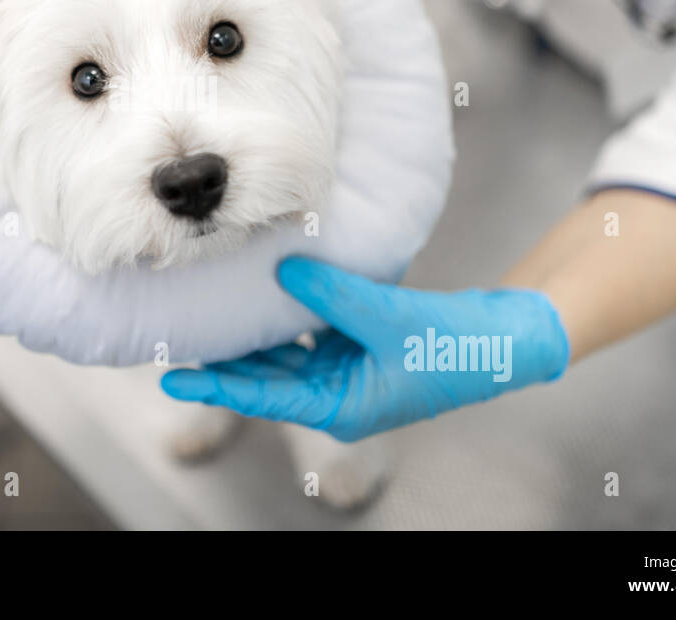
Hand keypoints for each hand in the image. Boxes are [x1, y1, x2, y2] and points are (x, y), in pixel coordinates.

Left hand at [161, 257, 569, 441]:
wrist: (503, 339)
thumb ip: (331, 296)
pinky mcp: (359, 347)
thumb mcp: (385, 319)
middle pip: (267, 376)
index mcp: (339, 406)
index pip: (263, 396)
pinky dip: (292, 315)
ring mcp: (347, 371)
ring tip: (215, 310)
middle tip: (184, 331)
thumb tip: (284, 267)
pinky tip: (271, 289)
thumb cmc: (451, 345)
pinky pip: (311, 334)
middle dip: (227, 356)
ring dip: (255, 334)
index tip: (172, 376)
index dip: (216, 384)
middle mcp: (336, 395)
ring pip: (286, 354)